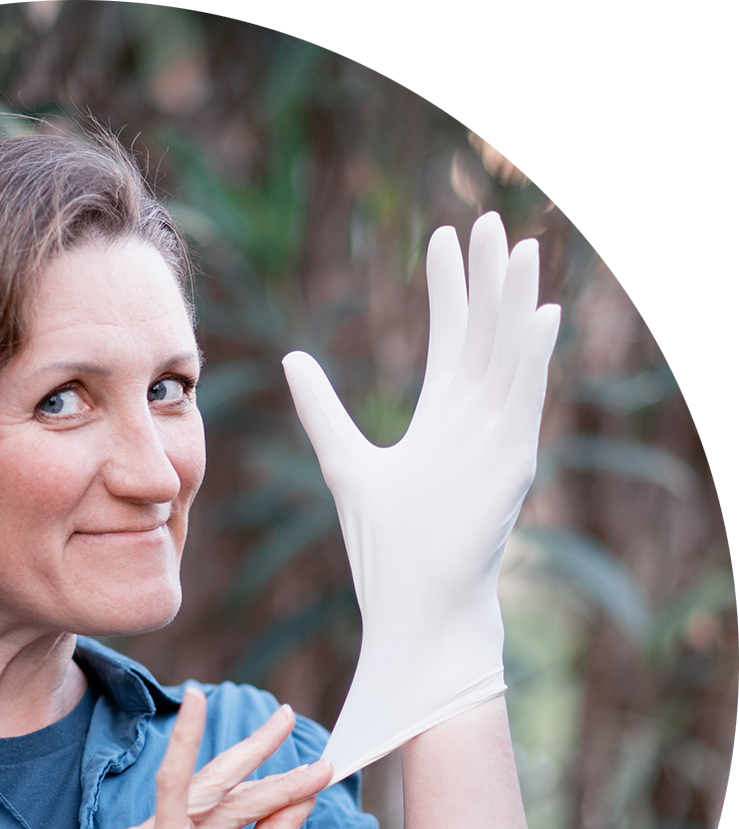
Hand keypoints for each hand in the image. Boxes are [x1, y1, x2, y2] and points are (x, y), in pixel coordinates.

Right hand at [112, 687, 330, 828]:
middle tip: (290, 718)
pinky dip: (187, 745)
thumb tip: (299, 801)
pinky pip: (177, 787)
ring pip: (218, 796)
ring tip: (307, 754)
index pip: (216, 804)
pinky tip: (198, 708)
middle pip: (214, 787)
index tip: (296, 768)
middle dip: (256, 751)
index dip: (258, 783)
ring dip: (268, 778)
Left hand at [282, 212, 560, 781]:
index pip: (450, 338)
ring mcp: (498, 440)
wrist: (414, 603)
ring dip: (516, 304)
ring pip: (510, 358)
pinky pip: (526, 402)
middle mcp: (476, 421)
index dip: (450, 290)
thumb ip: (323, 410)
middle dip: (489, 280)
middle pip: (485, 335)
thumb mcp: (345, 461)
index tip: (444, 239)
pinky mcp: (511, 465)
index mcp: (443, 418)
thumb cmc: (384, 545)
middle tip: (492, 223)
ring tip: (520, 248)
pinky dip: (533, 360)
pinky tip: (539, 314)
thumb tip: (291, 359)